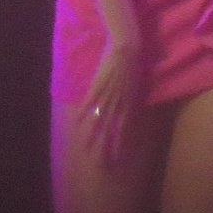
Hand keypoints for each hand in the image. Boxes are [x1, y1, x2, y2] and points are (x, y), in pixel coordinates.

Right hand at [80, 40, 142, 164]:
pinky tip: (77, 123)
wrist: (127, 48)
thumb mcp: (135, 86)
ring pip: (99, 119)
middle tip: (100, 164)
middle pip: (110, 129)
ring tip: (86, 148)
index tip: (115, 159)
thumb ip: (130, 99)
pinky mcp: (98, 86)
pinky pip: (89, 102)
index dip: (118, 144)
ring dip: (92, 134)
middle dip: (105, 147)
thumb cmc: (133, 64)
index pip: (123, 129)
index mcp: (129, 103)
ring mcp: (108, 95)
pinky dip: (83, 112)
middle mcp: (118, 103)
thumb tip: (128, 109)